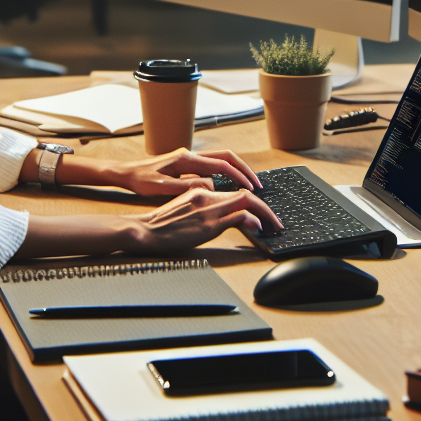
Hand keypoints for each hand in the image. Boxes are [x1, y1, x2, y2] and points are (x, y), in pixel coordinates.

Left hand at [116, 148, 262, 196]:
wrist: (125, 173)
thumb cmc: (141, 180)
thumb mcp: (162, 187)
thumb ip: (187, 186)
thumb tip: (211, 185)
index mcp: (186, 159)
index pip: (221, 165)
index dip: (238, 176)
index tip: (251, 187)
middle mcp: (190, 154)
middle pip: (226, 156)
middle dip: (244, 169)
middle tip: (257, 183)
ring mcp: (189, 157)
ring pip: (220, 159)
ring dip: (236, 170)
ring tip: (248, 184)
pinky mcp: (186, 163)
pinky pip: (212, 165)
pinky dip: (225, 172)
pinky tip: (228, 185)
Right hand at [126, 188, 281, 253]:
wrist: (145, 230)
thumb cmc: (161, 223)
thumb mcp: (182, 206)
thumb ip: (200, 202)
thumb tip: (217, 207)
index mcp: (201, 189)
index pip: (234, 191)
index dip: (252, 199)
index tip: (261, 211)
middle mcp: (208, 195)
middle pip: (246, 195)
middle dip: (265, 207)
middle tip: (275, 221)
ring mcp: (209, 210)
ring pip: (247, 202)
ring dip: (265, 214)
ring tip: (273, 226)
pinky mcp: (208, 225)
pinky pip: (238, 217)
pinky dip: (252, 220)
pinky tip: (258, 227)